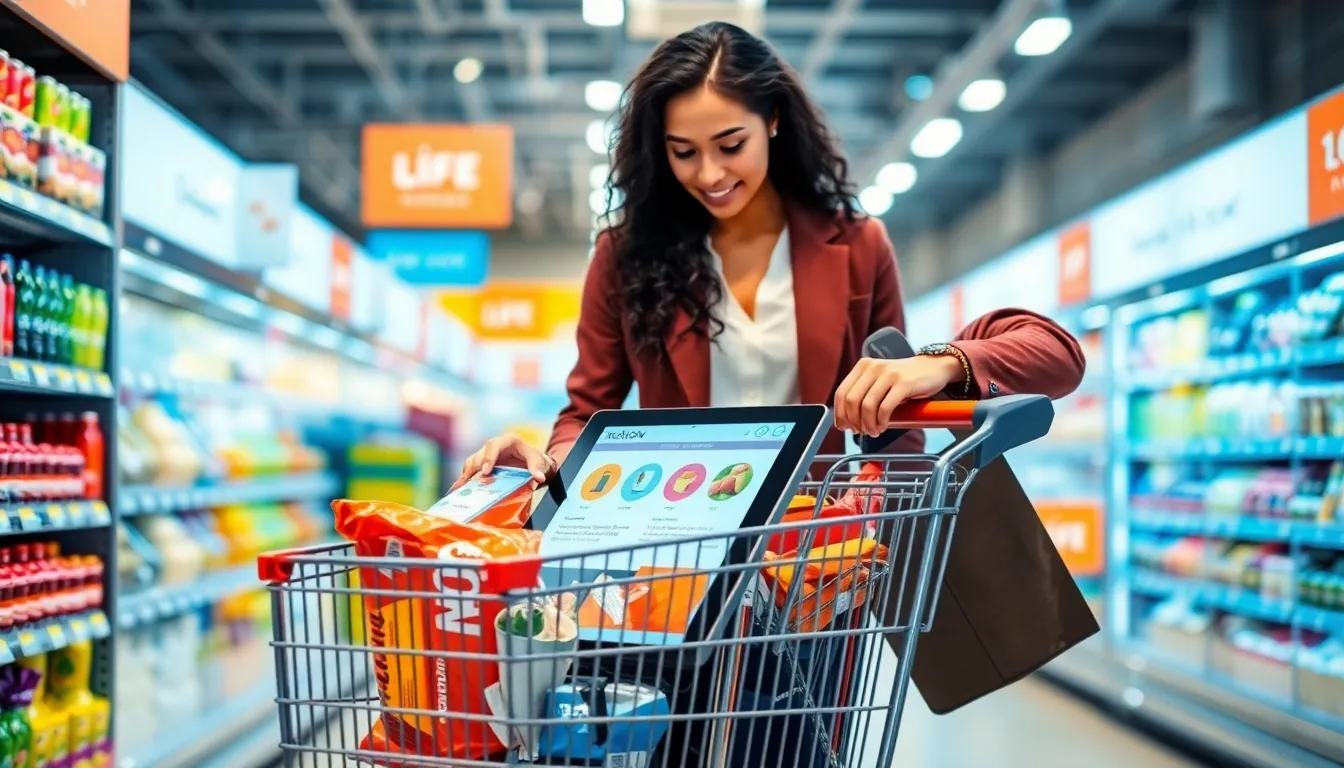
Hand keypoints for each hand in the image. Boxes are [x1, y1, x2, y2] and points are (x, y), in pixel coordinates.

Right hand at [455, 434, 554, 488]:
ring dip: (466, 474)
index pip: (494, 445)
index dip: (488, 457)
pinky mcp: (482, 465)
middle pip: (480, 454)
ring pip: (472, 462)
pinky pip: (470, 470)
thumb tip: (539, 478)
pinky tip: (456, 489)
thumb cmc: (535, 460)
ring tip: (460, 488)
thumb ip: (537, 468)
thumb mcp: (538, 461)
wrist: (532, 464)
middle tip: (474, 482)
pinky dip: (464, 479)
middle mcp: (494, 446)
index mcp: (508, 441)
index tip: (486, 471)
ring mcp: (486, 455)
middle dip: (476, 468)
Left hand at [833, 356, 964, 436]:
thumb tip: (846, 419)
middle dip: (853, 421)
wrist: (934, 368)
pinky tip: (883, 427)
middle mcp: (873, 367)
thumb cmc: (906, 380)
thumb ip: (864, 393)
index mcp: (863, 366)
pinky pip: (885, 407)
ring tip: (873, 432)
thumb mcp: (880, 381)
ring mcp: (888, 374)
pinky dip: (881, 421)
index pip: (841, 392)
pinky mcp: (903, 383)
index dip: (840, 414)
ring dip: (868, 424)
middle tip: (860, 432)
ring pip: (867, 406)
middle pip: (851, 400)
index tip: (844, 427)